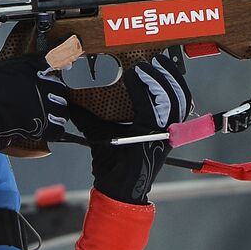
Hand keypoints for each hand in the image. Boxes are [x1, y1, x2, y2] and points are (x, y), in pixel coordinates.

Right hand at [0, 10, 80, 153]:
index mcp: (29, 66)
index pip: (56, 55)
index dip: (67, 50)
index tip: (75, 47)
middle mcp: (39, 84)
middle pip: (59, 83)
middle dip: (51, 87)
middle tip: (40, 91)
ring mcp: (42, 105)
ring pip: (61, 105)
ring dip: (55, 107)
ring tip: (44, 109)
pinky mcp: (40, 125)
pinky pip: (58, 127)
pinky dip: (55, 127)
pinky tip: (48, 126)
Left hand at [57, 54, 193, 204]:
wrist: (115, 190)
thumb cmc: (112, 166)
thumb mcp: (101, 133)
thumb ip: (90, 117)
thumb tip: (71, 101)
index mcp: (161, 128)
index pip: (175, 98)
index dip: (170, 77)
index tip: (157, 61)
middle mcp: (167, 131)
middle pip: (180, 95)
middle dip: (169, 74)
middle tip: (155, 59)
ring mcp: (162, 135)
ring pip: (171, 100)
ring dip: (158, 79)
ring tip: (143, 66)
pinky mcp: (152, 138)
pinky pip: (152, 109)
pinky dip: (144, 91)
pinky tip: (133, 78)